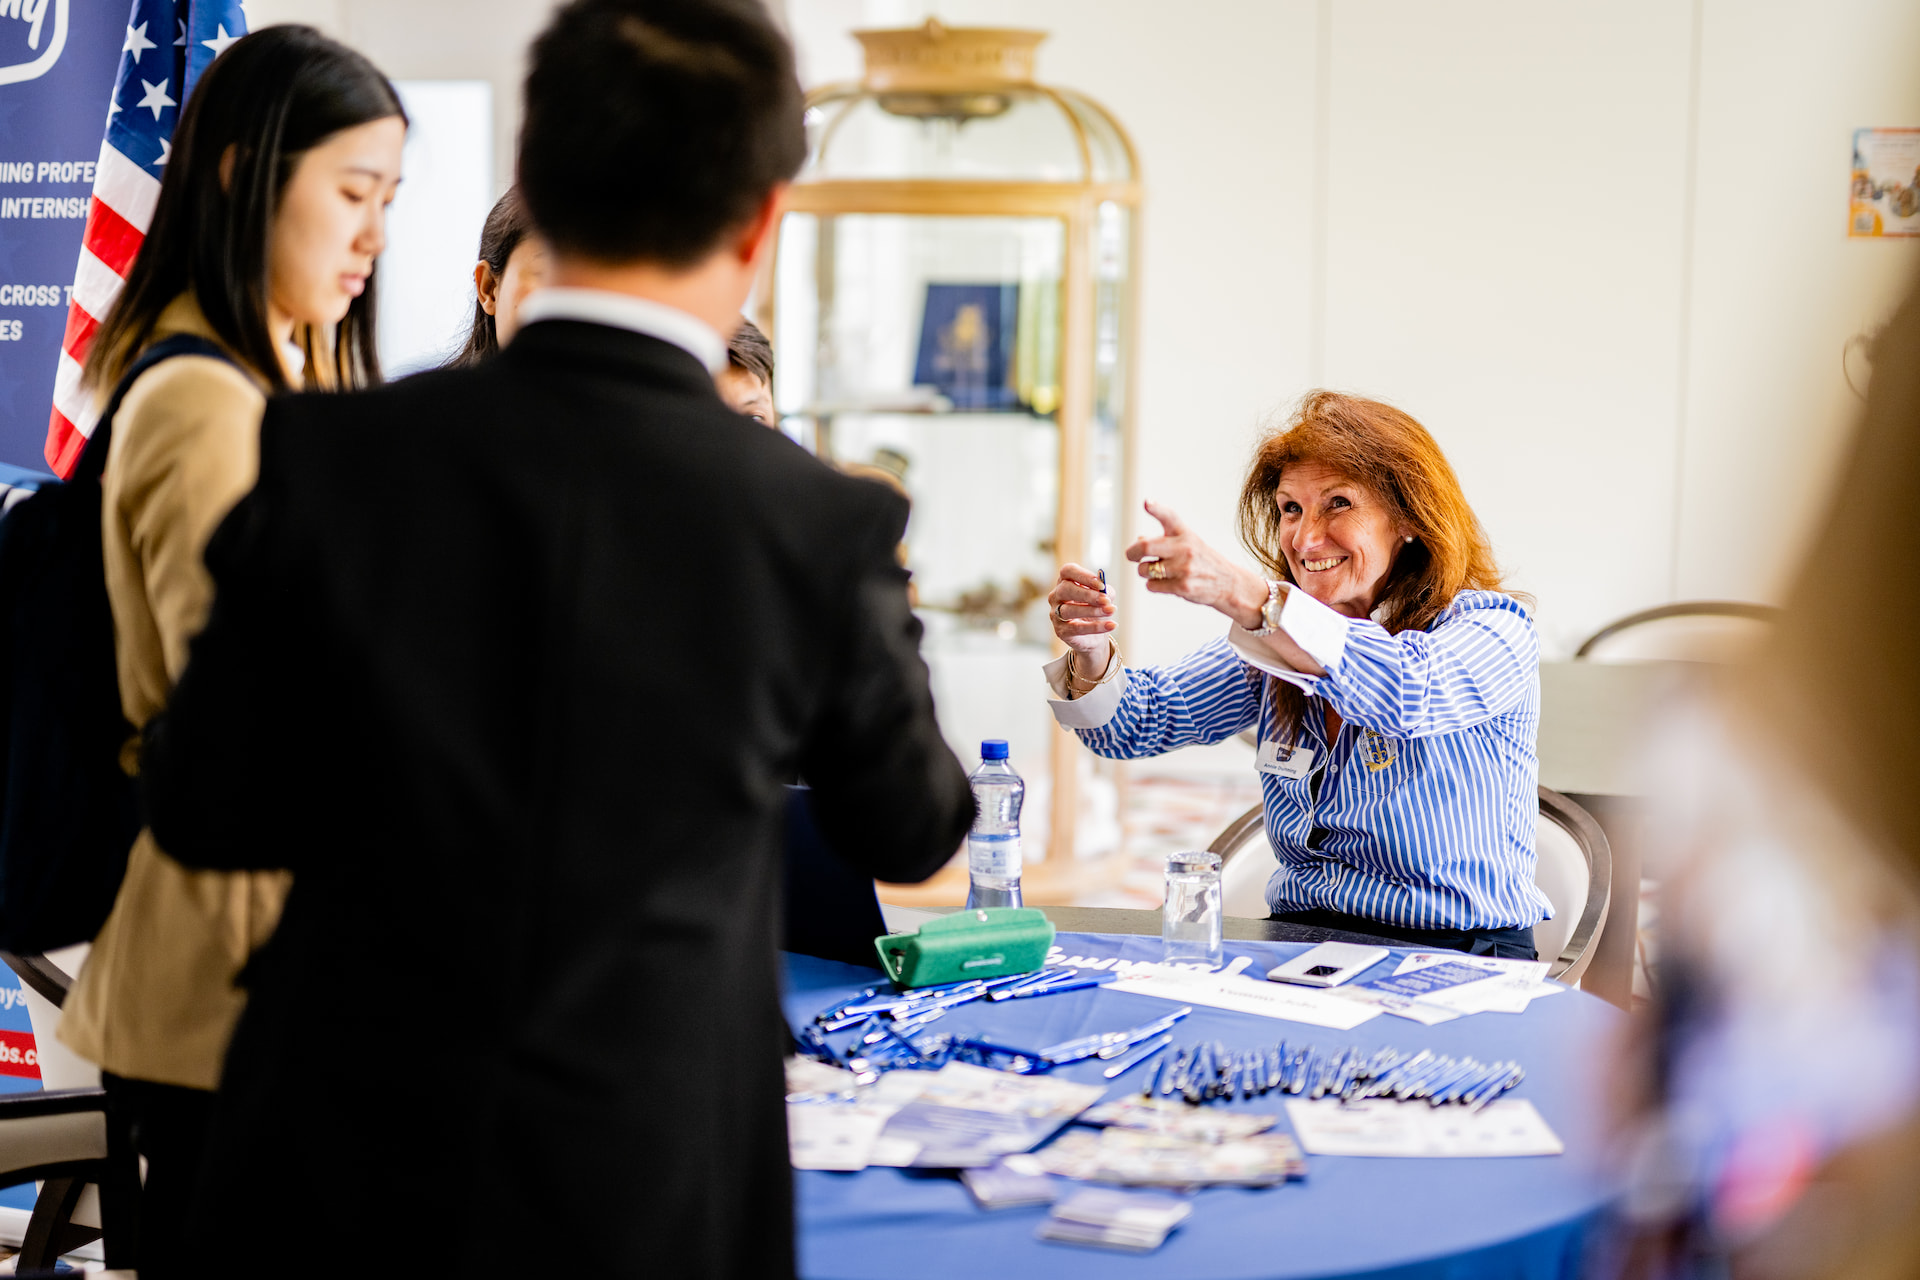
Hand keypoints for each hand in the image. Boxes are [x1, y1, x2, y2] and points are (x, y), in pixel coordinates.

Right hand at [1048, 563, 1115, 681]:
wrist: (1095, 638)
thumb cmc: (1097, 611)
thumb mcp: (1104, 598)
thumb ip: (1104, 592)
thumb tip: (1107, 590)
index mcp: (1066, 582)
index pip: (1067, 571)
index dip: (1083, 576)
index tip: (1101, 582)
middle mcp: (1056, 597)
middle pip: (1066, 590)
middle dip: (1087, 594)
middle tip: (1106, 599)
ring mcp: (1055, 615)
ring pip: (1070, 610)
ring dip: (1093, 611)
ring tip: (1112, 611)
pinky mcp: (1061, 632)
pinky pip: (1076, 629)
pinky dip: (1096, 627)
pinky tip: (1113, 625)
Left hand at [1124, 501, 1268, 629]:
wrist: (1228, 583)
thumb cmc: (1203, 561)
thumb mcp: (1188, 543)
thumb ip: (1164, 540)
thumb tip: (1139, 540)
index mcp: (1185, 533)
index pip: (1169, 517)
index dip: (1157, 509)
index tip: (1147, 503)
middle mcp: (1184, 548)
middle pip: (1146, 547)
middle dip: (1132, 553)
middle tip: (1132, 556)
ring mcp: (1184, 568)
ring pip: (1144, 570)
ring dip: (1145, 572)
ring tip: (1159, 572)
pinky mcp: (1182, 586)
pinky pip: (1152, 585)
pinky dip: (1154, 585)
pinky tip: (1167, 583)